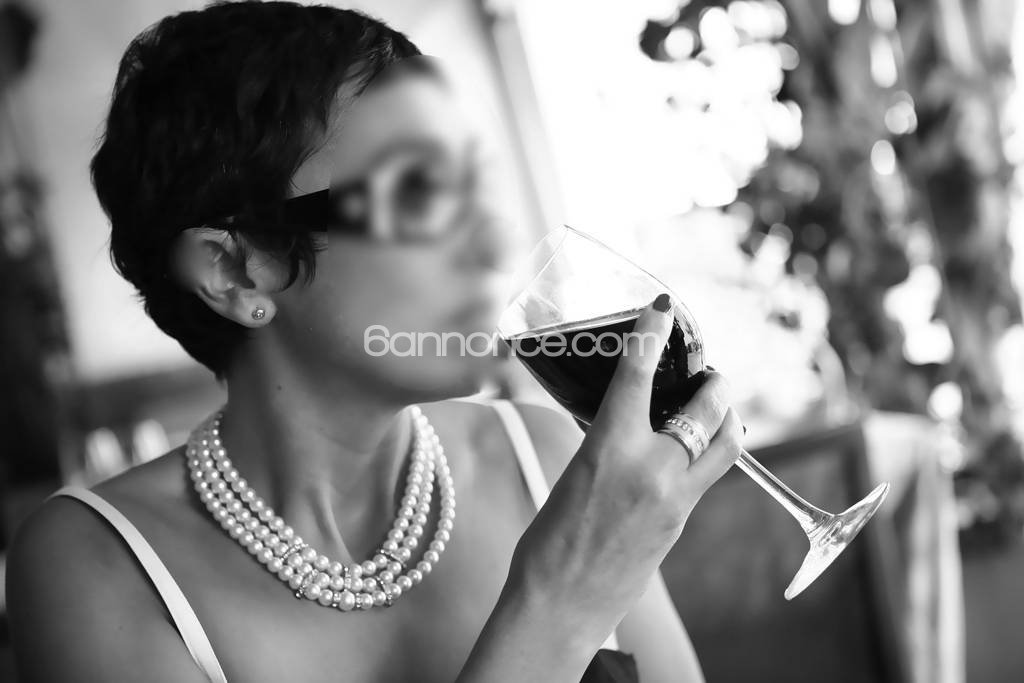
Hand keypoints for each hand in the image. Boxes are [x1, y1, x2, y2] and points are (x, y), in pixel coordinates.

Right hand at [507, 293, 743, 644]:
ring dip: (726, 416)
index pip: (636, 376)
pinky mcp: (682, 523)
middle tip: (708, 370)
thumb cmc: (548, 543)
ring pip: (727, 444)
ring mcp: (675, 501)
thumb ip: (601, 443)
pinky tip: (689, 450)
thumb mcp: (570, 475)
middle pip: (707, 408)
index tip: (664, 309)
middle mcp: (652, 472)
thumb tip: (618, 418)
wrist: (560, 605)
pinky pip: (710, 475)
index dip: (651, 334)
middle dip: (715, 380)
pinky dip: (709, 452)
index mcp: (609, 452)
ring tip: (713, 405)